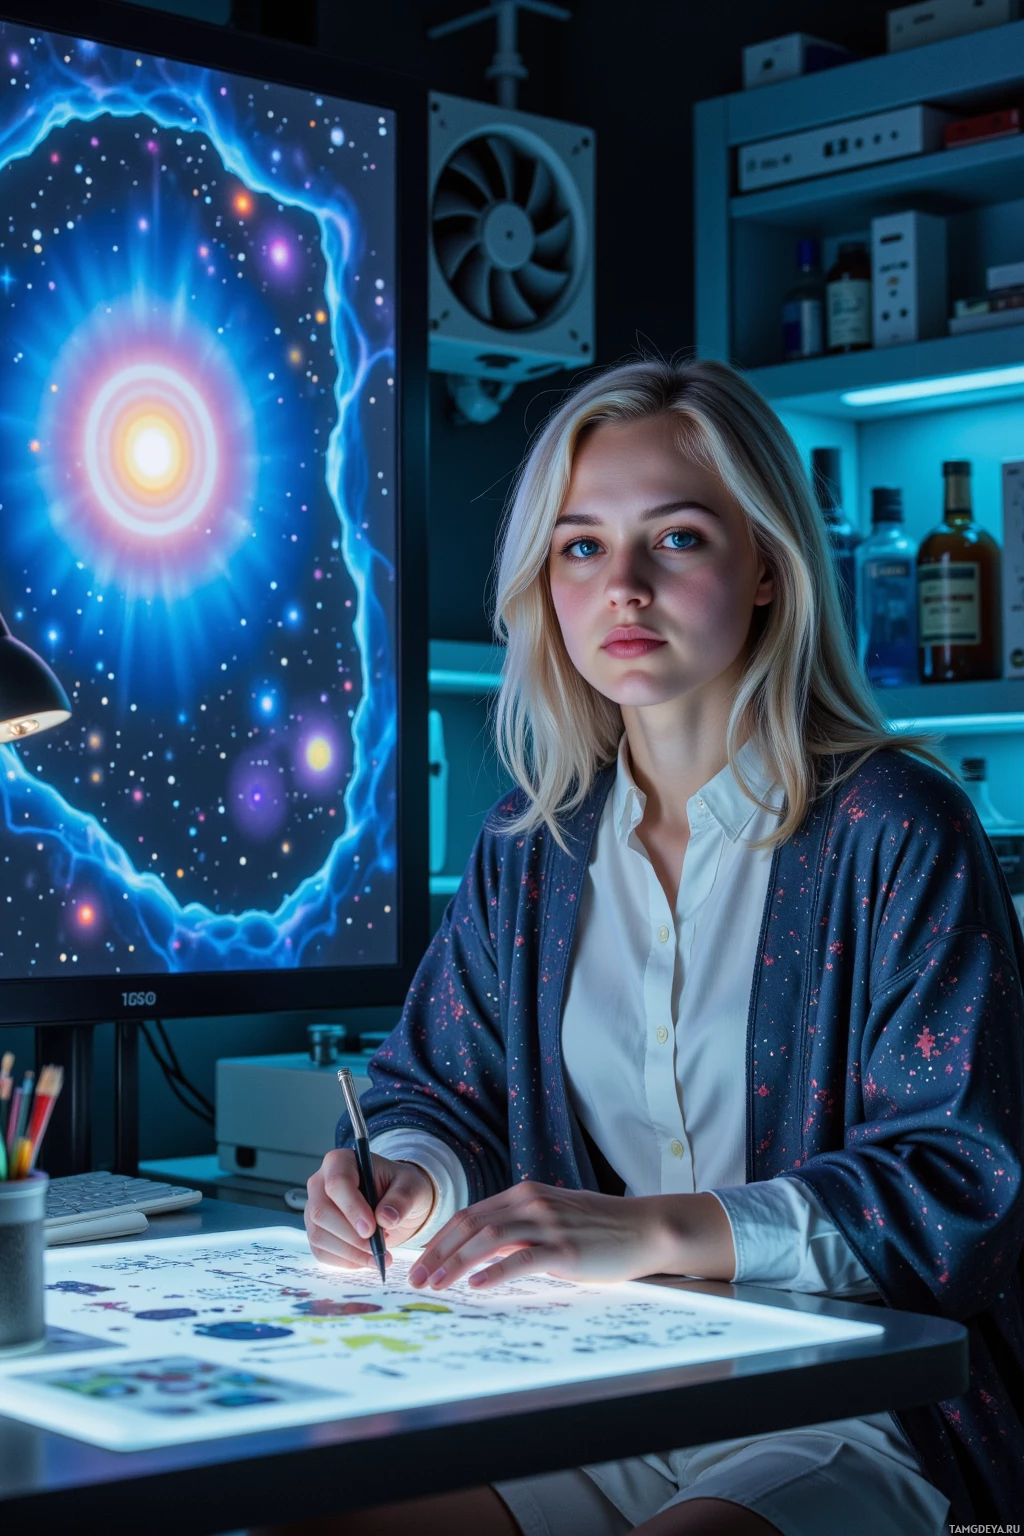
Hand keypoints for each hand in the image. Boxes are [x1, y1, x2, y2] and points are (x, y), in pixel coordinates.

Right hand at [305, 1148, 435, 1269]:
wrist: (395, 1203)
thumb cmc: (400, 1187)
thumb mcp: (411, 1186)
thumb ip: (401, 1199)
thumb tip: (385, 1218)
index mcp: (341, 1161)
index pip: (337, 1183)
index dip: (352, 1208)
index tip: (371, 1229)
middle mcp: (321, 1183)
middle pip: (322, 1212)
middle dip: (351, 1236)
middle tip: (378, 1249)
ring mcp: (315, 1208)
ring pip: (319, 1235)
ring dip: (350, 1252)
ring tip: (379, 1256)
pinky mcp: (317, 1231)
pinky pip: (322, 1252)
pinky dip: (346, 1261)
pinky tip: (367, 1260)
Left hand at [406, 1182, 675, 1292]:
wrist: (644, 1227)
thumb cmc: (598, 1228)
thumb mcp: (552, 1218)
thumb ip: (519, 1227)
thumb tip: (482, 1250)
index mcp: (524, 1195)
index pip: (469, 1215)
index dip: (441, 1239)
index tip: (421, 1262)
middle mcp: (531, 1203)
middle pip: (471, 1225)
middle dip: (438, 1253)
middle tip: (416, 1279)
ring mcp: (548, 1224)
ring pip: (488, 1240)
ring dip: (455, 1263)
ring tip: (436, 1285)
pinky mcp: (565, 1249)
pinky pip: (522, 1259)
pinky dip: (495, 1272)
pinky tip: (477, 1285)